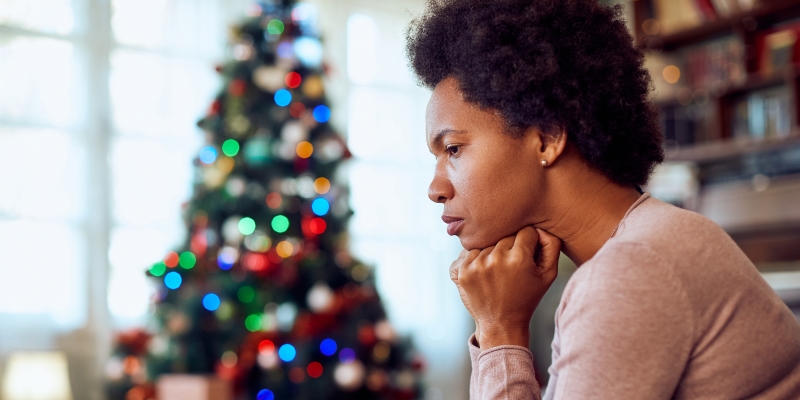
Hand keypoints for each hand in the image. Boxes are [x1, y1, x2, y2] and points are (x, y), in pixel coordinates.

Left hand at [450, 227, 560, 349]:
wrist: (501, 324)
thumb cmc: (527, 298)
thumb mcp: (548, 275)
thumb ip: (551, 246)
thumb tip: (541, 227)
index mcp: (519, 259)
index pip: (526, 231)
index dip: (530, 243)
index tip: (528, 256)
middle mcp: (495, 259)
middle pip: (506, 235)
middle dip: (512, 247)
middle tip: (513, 267)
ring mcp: (475, 264)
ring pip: (488, 242)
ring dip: (493, 252)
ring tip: (498, 272)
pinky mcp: (461, 270)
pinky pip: (469, 251)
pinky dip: (477, 258)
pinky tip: (485, 273)